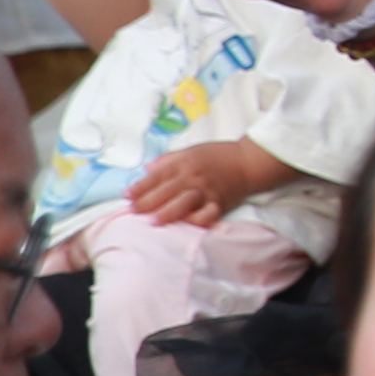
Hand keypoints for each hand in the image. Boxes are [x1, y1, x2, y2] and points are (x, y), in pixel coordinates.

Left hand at [125, 139, 298, 226]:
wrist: (248, 162)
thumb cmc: (217, 156)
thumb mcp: (191, 151)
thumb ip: (168, 160)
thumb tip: (147, 169)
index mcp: (184, 163)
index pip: (158, 175)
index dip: (141, 186)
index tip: (126, 196)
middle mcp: (194, 177)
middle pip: (168, 190)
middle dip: (148, 201)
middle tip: (133, 212)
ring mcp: (207, 191)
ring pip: (185, 202)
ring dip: (169, 212)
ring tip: (155, 221)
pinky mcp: (220, 203)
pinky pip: (209, 213)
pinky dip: (199, 219)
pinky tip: (188, 225)